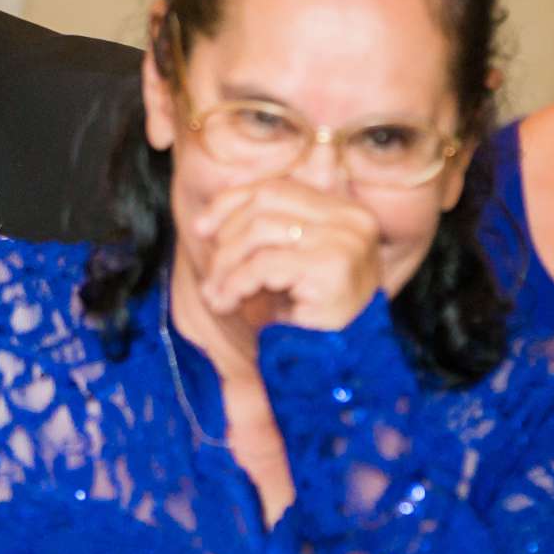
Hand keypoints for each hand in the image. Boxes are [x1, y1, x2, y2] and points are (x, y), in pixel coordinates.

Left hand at [188, 179, 383, 332]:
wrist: (341, 365)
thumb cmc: (310, 316)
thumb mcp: (286, 265)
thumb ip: (263, 234)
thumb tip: (208, 218)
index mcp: (344, 211)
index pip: (276, 188)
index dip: (231, 202)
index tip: (201, 228)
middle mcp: (352, 220)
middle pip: (265, 203)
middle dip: (226, 238)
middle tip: (210, 275)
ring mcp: (346, 242)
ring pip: (260, 231)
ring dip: (226, 264)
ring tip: (215, 295)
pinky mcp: (332, 269)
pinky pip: (264, 265)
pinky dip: (236, 283)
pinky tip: (228, 303)